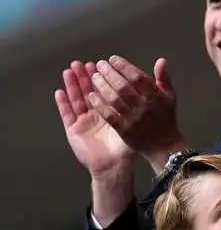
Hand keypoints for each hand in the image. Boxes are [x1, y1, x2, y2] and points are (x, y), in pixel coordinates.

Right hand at [55, 61, 133, 177]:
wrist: (114, 166)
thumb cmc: (126, 146)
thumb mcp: (137, 123)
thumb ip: (144, 105)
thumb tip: (151, 88)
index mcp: (111, 110)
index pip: (106, 89)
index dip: (104, 77)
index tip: (102, 63)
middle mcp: (96, 113)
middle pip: (89, 91)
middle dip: (86, 77)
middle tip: (84, 63)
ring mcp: (83, 120)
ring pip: (77, 99)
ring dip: (73, 85)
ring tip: (70, 70)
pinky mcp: (74, 130)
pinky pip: (67, 114)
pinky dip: (63, 103)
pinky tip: (60, 92)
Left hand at [87, 55, 186, 171]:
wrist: (163, 145)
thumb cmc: (165, 118)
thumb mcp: (170, 97)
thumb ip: (164, 79)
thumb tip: (161, 60)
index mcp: (157, 96)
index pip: (138, 77)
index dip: (124, 66)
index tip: (112, 59)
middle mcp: (145, 106)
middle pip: (124, 87)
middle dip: (110, 74)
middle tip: (99, 64)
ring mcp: (134, 119)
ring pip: (115, 100)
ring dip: (102, 86)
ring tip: (94, 77)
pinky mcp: (124, 131)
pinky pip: (109, 115)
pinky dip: (100, 105)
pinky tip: (91, 96)